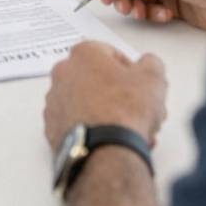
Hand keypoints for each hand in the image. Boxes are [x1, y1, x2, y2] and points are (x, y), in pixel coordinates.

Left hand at [44, 41, 166, 148]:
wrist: (105, 152)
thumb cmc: (125, 111)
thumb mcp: (152, 77)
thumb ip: (151, 62)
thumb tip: (148, 64)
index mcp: (84, 53)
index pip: (112, 54)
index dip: (133, 71)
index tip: (142, 86)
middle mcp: (63, 73)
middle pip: (100, 80)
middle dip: (123, 94)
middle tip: (141, 110)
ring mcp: (55, 101)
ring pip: (89, 102)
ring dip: (110, 113)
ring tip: (132, 130)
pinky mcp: (52, 127)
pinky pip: (78, 122)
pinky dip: (94, 128)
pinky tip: (114, 140)